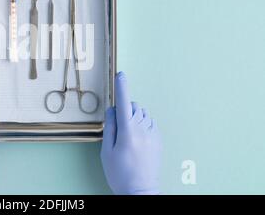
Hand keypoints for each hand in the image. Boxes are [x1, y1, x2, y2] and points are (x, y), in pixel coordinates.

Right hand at [101, 72, 161, 194]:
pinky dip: (142, 124)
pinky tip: (137, 139)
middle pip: (134, 106)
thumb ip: (109, 127)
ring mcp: (153, 134)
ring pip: (143, 113)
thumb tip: (112, 109)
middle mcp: (143, 129)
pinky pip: (150, 123)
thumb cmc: (120, 173)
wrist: (140, 191)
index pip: (125, 103)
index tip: (121, 75)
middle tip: (117, 125)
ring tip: (127, 134)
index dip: (122, 87)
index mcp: (128, 131)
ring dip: (134, 116)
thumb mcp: (107, 151)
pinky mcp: (159, 140)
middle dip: (125, 108)